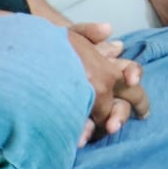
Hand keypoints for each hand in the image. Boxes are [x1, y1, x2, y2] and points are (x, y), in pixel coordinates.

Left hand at [65, 21, 149, 144]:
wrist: (34, 60)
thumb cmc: (54, 48)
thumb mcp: (68, 35)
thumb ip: (88, 31)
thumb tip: (107, 29)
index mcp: (109, 67)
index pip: (131, 71)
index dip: (133, 75)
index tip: (131, 80)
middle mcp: (106, 87)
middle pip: (125, 100)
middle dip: (120, 113)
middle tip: (113, 125)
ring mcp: (92, 103)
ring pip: (109, 116)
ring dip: (104, 124)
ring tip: (89, 135)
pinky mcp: (78, 117)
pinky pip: (87, 128)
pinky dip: (84, 132)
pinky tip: (78, 139)